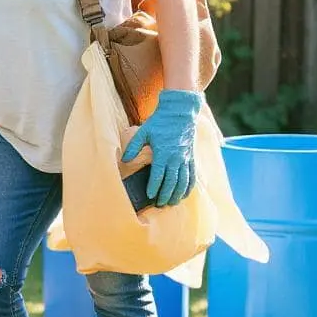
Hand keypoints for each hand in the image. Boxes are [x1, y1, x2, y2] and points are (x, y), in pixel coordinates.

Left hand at [121, 89, 201, 206]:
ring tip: (171, 203)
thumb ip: (133, 147)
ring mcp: (186, 158)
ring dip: (177, 194)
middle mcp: (176, 158)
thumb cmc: (160, 122)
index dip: (154, 187)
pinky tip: (184, 194)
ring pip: (183, 181)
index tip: (150, 196)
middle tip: (159, 205)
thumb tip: (124, 160)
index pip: (158, 175)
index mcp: (162, 152)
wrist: (180, 112)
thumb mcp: (143, 132)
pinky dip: (188, 186)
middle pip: (171, 182)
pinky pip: (192, 175)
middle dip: (165, 195)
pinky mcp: (192, 157)